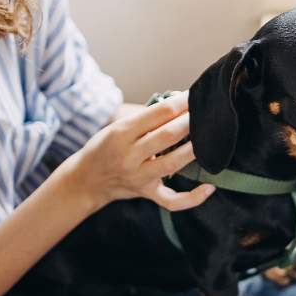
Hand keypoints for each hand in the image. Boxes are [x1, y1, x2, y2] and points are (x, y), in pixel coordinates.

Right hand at [63, 91, 214, 211]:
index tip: (195, 94)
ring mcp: (138, 177)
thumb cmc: (105, 147)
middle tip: (206, 111)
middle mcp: (129, 156)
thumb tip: (180, 104)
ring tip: (209, 136)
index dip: (180, 102)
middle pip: (166, 136)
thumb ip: (146, 118)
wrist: (85, 180)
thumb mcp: (117, 127)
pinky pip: (172, 200)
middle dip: (189, 121)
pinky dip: (192, 198)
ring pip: (172, 163)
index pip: (157, 113)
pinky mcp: (146, 193)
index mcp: (121, 133)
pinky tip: (209, 187)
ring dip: (193, 149)